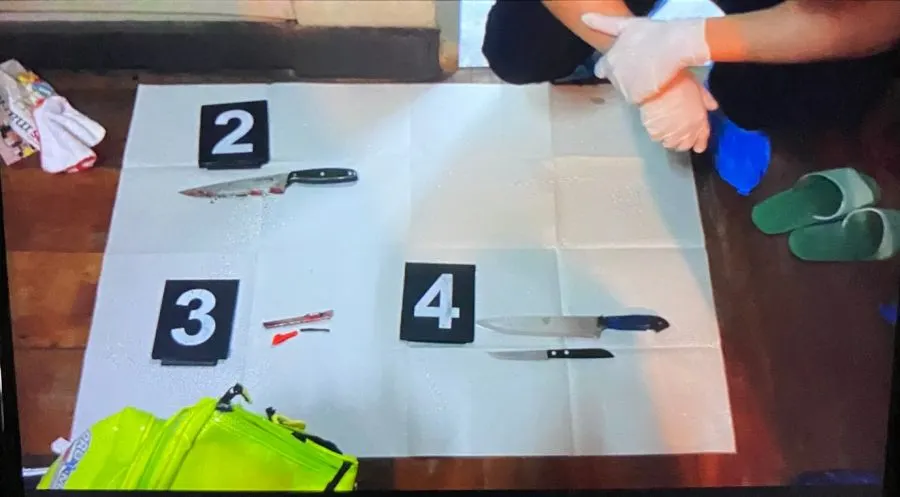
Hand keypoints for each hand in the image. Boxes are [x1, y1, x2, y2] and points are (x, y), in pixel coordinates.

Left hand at [582, 14, 710, 104]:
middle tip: (642, 68)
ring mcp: (622, 88)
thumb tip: (584, 17)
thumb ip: (604, 24)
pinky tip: (654, 84)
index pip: (601, 70)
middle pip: (615, 81)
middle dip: (624, 77)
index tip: (624, 64)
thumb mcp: (628, 26)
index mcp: (608, 60)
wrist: (673, 46)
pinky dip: (645, 95)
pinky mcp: (634, 97)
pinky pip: (637, 100)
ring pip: (626, 91)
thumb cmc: (653, 33)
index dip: (611, 67)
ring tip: (650, 75)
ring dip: (635, 86)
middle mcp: (612, 75)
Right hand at [639, 70, 717, 152]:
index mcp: (699, 121)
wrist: (658, 83)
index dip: (699, 143)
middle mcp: (687, 131)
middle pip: (684, 146)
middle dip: (682, 141)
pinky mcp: (656, 133)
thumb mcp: (699, 88)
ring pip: (670, 144)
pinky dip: (657, 133)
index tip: (697, 144)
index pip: (702, 141)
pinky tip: (656, 124)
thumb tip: (713, 107)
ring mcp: (670, 134)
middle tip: (677, 132)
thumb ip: (707, 100)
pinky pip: (657, 138)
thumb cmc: (680, 82)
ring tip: (665, 129)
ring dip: (669, 138)